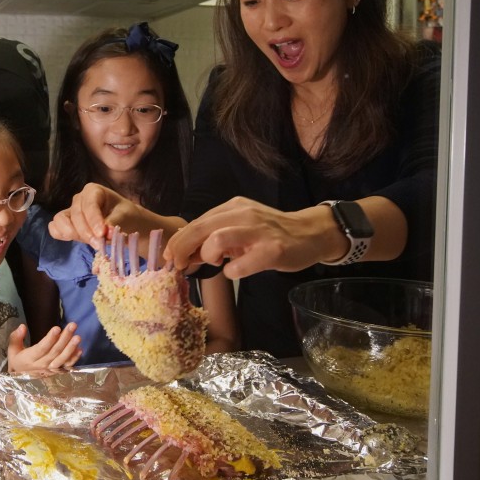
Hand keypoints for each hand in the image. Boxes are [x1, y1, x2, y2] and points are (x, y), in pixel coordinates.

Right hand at [7, 323, 81, 371]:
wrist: (20, 379)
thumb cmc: (17, 361)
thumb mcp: (12, 350)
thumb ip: (15, 338)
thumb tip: (22, 326)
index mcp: (29, 359)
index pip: (41, 348)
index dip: (50, 339)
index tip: (57, 328)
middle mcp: (41, 365)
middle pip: (54, 352)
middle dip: (64, 338)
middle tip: (72, 326)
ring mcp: (50, 370)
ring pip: (62, 359)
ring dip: (71, 348)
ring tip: (78, 337)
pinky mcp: (56, 372)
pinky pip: (66, 366)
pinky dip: (74, 359)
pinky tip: (80, 349)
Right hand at [47, 184, 140, 247]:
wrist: (126, 224)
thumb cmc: (126, 216)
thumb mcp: (125, 217)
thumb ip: (114, 223)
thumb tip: (106, 232)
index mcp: (93, 191)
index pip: (89, 205)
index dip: (94, 220)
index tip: (102, 234)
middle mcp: (79, 199)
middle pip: (75, 215)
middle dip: (86, 232)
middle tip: (100, 245)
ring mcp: (71, 211)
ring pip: (61, 221)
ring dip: (73, 234)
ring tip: (91, 243)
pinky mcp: (67, 224)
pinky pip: (55, 228)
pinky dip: (61, 235)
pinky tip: (75, 240)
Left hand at [165, 197, 332, 278]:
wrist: (310, 233)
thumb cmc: (271, 234)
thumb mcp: (240, 229)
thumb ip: (214, 238)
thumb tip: (185, 255)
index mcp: (232, 208)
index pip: (196, 222)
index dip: (178, 241)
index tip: (170, 258)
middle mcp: (243, 214)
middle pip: (201, 228)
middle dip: (182, 248)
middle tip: (178, 265)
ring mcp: (258, 231)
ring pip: (217, 239)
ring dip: (208, 255)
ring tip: (214, 263)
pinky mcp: (272, 250)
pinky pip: (242, 264)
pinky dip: (231, 271)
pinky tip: (235, 271)